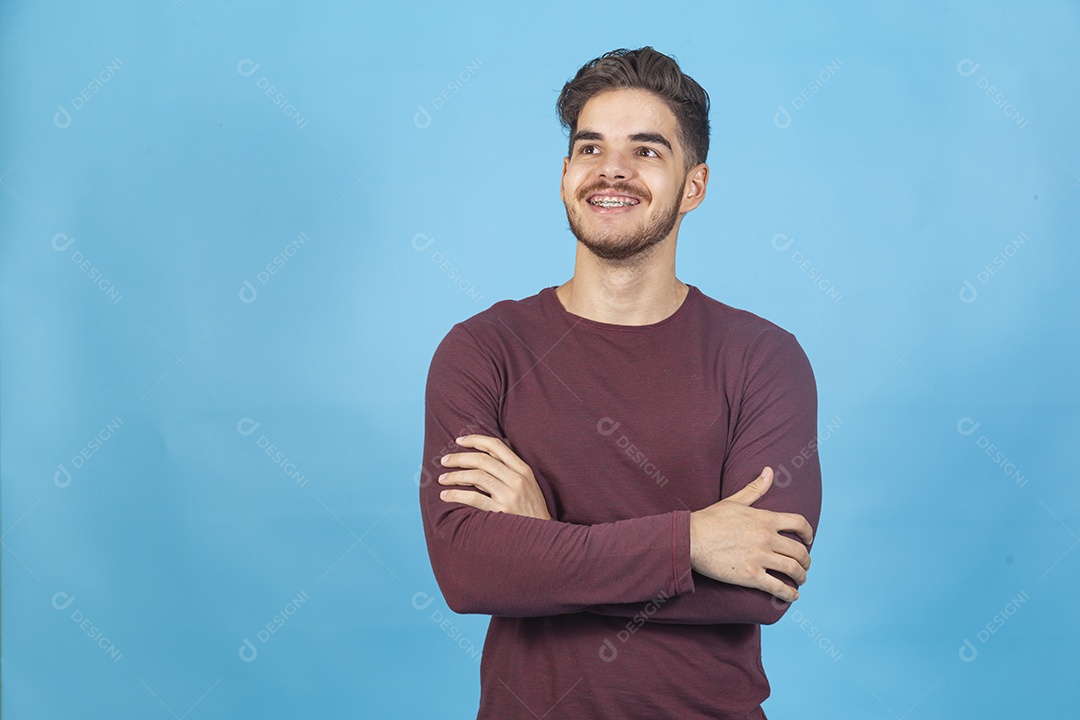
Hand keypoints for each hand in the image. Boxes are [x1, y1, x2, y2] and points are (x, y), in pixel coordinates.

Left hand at [438, 435, 551, 519]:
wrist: (543, 536)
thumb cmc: (532, 509)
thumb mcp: (528, 484)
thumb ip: (512, 466)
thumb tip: (496, 446)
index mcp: (523, 469)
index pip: (496, 445)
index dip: (475, 440)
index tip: (458, 440)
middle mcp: (517, 479)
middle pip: (482, 460)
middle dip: (459, 458)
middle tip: (444, 461)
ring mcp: (510, 495)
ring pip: (476, 476)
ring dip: (455, 476)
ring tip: (442, 479)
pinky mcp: (501, 511)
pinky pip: (474, 498)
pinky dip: (456, 495)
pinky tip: (446, 495)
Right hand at [689, 467, 812, 602]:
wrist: (690, 539)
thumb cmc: (709, 519)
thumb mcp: (734, 501)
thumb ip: (755, 488)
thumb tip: (769, 471)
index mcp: (764, 519)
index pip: (798, 523)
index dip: (808, 532)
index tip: (809, 539)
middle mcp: (766, 538)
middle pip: (799, 550)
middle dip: (806, 560)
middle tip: (804, 565)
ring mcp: (760, 557)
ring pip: (793, 569)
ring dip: (801, 576)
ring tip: (800, 580)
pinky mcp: (750, 576)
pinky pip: (778, 587)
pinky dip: (789, 593)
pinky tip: (792, 595)